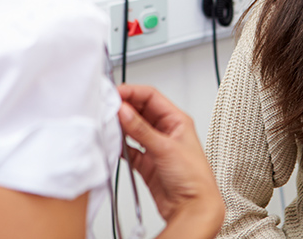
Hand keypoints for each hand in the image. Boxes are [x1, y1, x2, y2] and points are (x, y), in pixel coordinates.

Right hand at [116, 84, 223, 238]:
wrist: (193, 209)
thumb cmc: (194, 179)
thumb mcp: (166, 148)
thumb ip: (142, 130)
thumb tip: (124, 111)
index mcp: (177, 120)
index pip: (151, 97)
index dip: (133, 92)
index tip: (116, 93)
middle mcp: (166, 131)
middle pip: (140, 111)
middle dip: (124, 108)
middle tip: (108, 107)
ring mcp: (155, 146)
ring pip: (133, 129)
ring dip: (121, 126)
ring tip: (108, 123)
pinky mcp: (147, 162)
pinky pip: (130, 148)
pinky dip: (120, 145)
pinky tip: (113, 142)